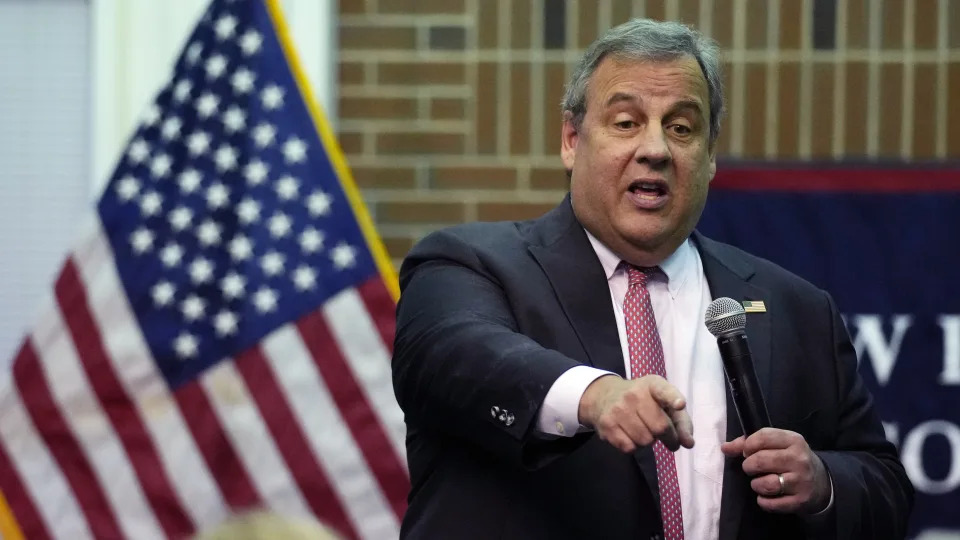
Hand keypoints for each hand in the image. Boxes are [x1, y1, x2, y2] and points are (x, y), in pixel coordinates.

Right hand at [578, 374, 693, 452]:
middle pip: (660, 427)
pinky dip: (635, 447)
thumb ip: (681, 422)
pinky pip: (629, 448)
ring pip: (645, 441)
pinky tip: (631, 435)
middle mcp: (634, 394)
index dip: (673, 398)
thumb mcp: (664, 403)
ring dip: (650, 442)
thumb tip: (689, 444)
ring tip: (645, 431)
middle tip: (668, 438)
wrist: (605, 395)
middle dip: (669, 438)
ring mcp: (618, 409)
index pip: (664, 390)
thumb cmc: (644, 401)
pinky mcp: (607, 425)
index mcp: (653, 385)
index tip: (680, 404)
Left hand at [720, 428, 830, 514]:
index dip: (748, 445)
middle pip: (760, 461)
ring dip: (756, 484)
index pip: (762, 437)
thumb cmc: (791, 459)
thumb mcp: (777, 445)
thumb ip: (749, 443)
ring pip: (765, 484)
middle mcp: (799, 459)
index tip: (746, 452)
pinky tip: (766, 496)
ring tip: (759, 482)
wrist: (820, 483)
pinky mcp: (800, 501)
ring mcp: (801, 481)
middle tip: (751, 468)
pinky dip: (763, 501)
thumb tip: (725, 447)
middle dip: (749, 466)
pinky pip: (771, 503)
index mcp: (793, 440)